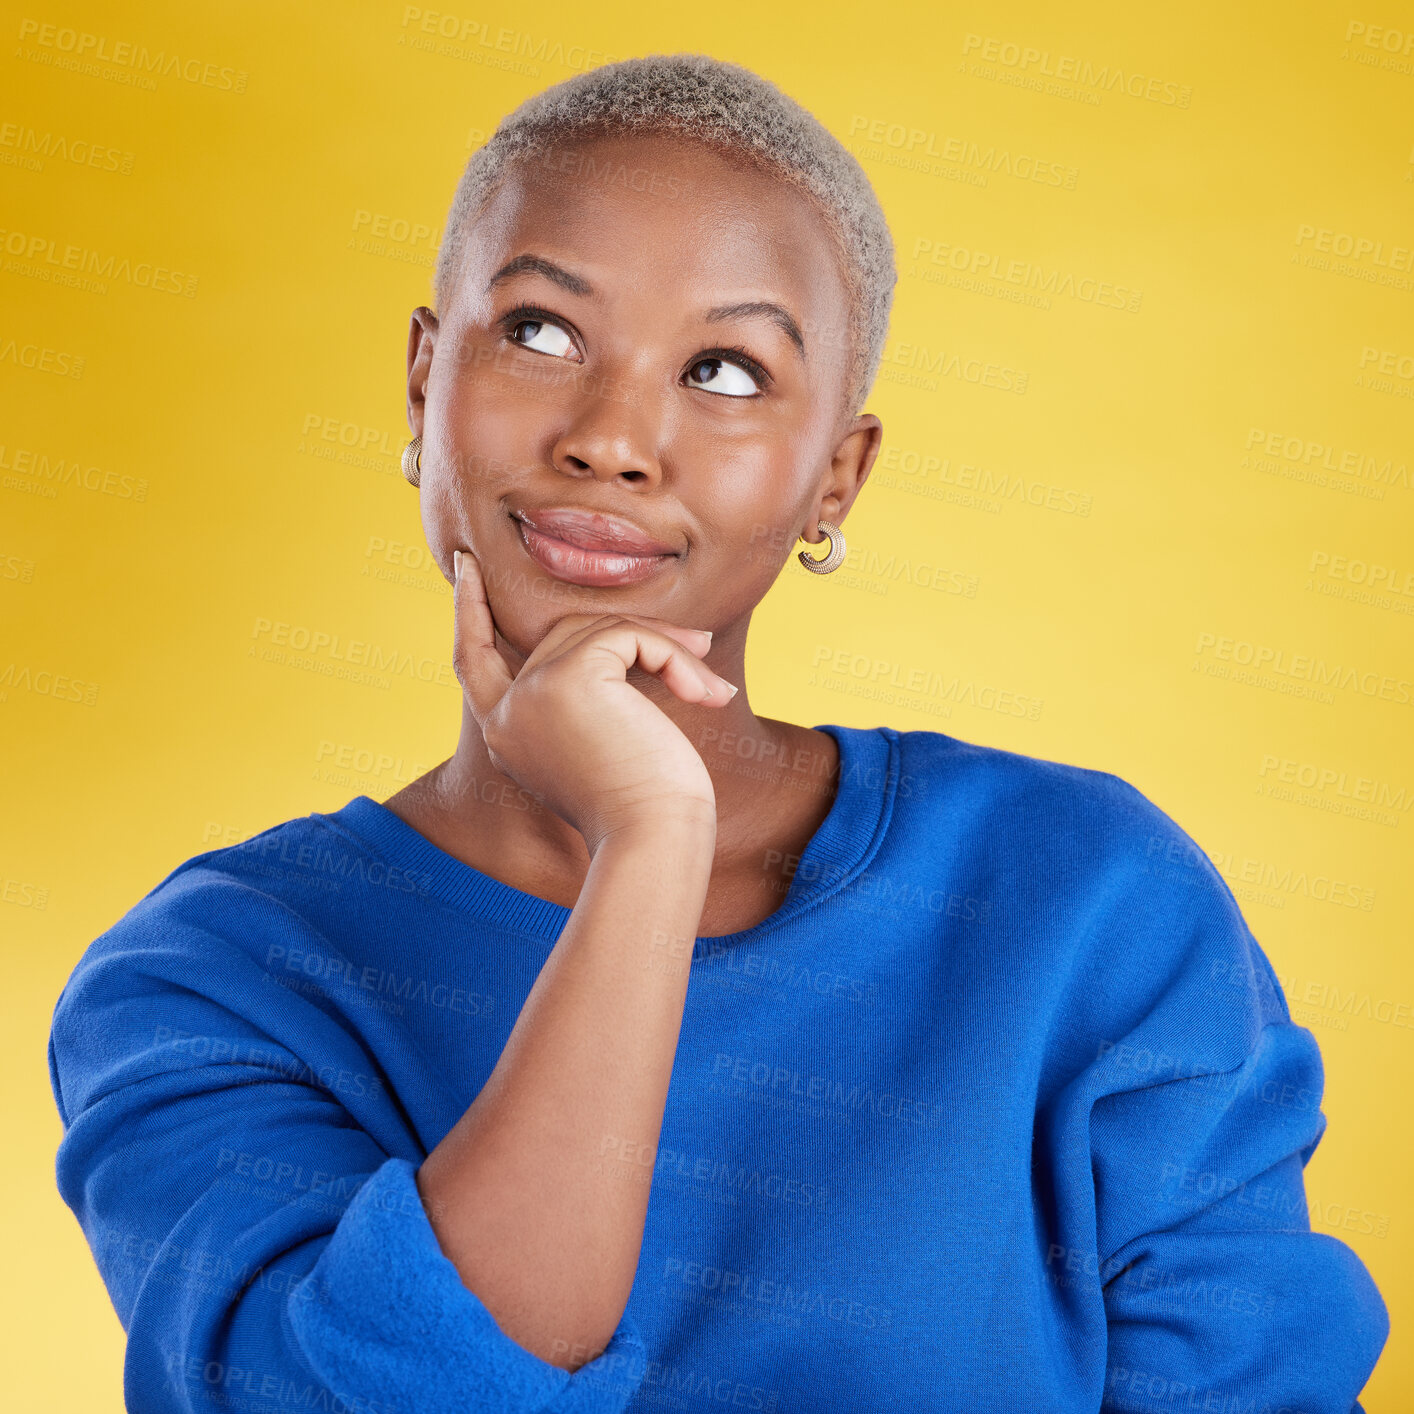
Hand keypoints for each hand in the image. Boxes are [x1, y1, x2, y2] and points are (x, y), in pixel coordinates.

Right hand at [451, 546, 734, 853]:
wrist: (652, 841)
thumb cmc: (644, 811)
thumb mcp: (601, 748)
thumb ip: (588, 698)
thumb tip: (624, 641)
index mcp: (505, 734)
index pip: (473, 658)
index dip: (468, 610)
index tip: (466, 567)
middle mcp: (508, 711)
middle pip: (566, 633)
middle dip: (635, 636)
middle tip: (698, 648)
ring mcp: (533, 690)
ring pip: (603, 629)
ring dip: (667, 650)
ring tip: (709, 687)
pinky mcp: (570, 677)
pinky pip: (630, 637)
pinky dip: (674, 660)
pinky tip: (704, 695)